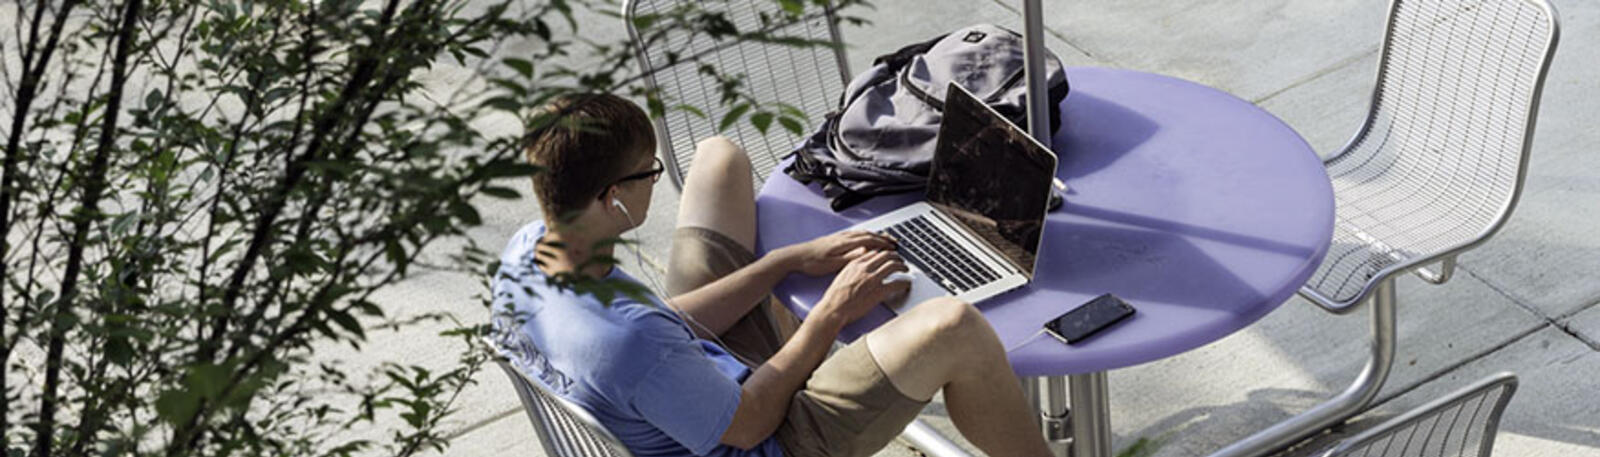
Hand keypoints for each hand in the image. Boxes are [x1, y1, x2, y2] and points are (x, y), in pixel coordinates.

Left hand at [781, 230, 896, 275]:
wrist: (796, 256)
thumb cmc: (812, 262)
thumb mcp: (833, 264)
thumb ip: (851, 258)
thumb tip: (866, 253)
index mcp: (844, 243)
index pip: (869, 241)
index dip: (883, 243)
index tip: (894, 247)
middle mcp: (842, 237)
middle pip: (868, 234)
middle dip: (883, 238)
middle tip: (895, 242)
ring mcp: (838, 237)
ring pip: (862, 233)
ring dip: (875, 235)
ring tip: (884, 239)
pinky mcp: (834, 239)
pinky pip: (855, 234)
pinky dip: (865, 235)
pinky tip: (865, 239)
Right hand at [815, 250, 910, 324]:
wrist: (833, 309)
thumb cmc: (834, 297)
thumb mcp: (841, 276)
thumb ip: (852, 269)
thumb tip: (860, 269)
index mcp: (855, 264)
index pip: (874, 252)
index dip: (884, 252)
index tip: (888, 255)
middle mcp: (865, 268)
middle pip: (886, 255)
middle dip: (896, 256)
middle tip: (900, 260)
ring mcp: (872, 279)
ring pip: (893, 265)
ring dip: (902, 266)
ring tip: (906, 269)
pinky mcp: (878, 291)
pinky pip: (897, 284)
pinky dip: (905, 283)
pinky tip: (907, 284)